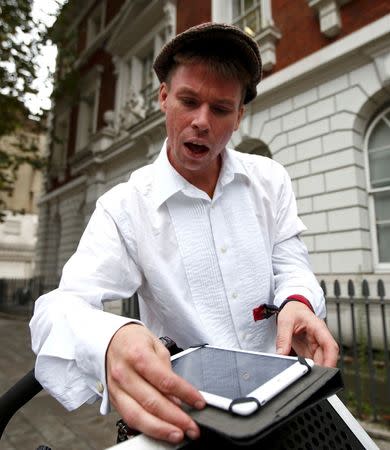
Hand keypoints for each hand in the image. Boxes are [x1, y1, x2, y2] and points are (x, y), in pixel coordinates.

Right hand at [106, 324, 204, 443]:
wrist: (112, 340)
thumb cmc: (135, 340)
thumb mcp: (157, 345)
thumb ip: (167, 370)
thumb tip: (177, 397)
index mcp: (138, 355)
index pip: (165, 380)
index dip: (185, 393)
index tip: (199, 402)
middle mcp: (124, 373)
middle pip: (152, 402)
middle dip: (175, 418)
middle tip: (191, 427)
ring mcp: (117, 388)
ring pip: (137, 416)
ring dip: (160, 429)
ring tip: (177, 434)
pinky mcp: (113, 399)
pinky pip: (129, 418)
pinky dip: (145, 427)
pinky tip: (159, 430)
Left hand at [275, 301, 338, 366]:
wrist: (293, 308)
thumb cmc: (293, 311)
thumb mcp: (285, 321)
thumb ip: (283, 338)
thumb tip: (281, 354)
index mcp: (318, 328)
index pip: (330, 346)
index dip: (330, 361)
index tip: (326, 372)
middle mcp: (320, 338)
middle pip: (326, 357)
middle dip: (319, 369)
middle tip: (307, 376)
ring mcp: (316, 345)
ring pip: (320, 362)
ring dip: (312, 369)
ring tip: (301, 372)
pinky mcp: (310, 350)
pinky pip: (311, 361)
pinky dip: (306, 367)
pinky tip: (298, 369)